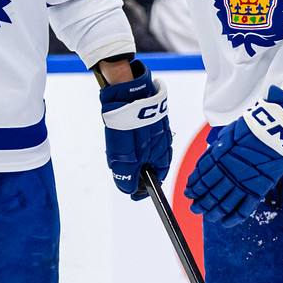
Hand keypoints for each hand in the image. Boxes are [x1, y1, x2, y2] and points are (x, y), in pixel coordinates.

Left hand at [99, 63, 170, 198]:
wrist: (128, 90)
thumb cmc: (129, 125)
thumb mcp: (125, 158)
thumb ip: (128, 176)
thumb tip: (128, 189)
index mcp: (162, 155)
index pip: (157, 179)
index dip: (143, 188)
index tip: (132, 192)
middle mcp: (164, 143)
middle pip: (150, 164)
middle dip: (135, 169)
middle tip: (120, 167)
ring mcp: (158, 129)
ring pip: (144, 149)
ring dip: (131, 152)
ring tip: (118, 146)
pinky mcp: (150, 117)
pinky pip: (141, 134)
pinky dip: (130, 138)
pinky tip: (121, 132)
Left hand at [185, 88, 282, 221]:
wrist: (274, 131)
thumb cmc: (251, 129)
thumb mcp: (227, 135)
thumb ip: (215, 151)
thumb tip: (204, 164)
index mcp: (218, 160)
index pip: (200, 178)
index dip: (193, 187)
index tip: (188, 192)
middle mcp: (227, 174)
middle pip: (209, 194)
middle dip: (199, 203)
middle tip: (194, 208)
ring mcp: (242, 183)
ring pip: (223, 204)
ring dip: (212, 212)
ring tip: (207, 216)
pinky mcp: (256, 190)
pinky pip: (243, 209)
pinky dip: (232, 218)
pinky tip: (225, 223)